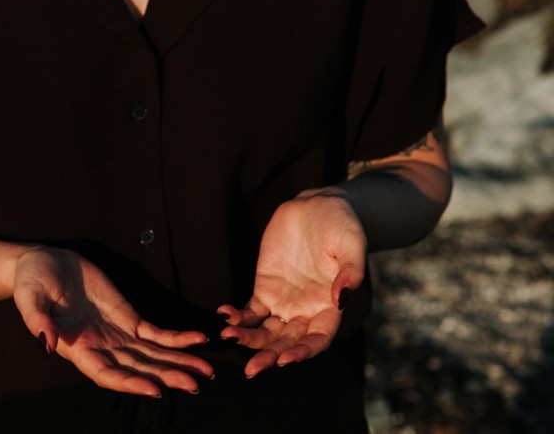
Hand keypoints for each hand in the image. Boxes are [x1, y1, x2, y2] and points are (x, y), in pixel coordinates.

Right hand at [13, 246, 213, 396]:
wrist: (42, 262)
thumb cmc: (31, 282)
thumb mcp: (30, 298)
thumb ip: (38, 321)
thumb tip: (48, 343)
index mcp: (77, 349)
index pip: (108, 374)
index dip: (131, 384)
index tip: (155, 390)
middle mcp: (101, 348)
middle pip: (139, 369)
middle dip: (167, 377)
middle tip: (196, 384)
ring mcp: (117, 334)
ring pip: (153, 356)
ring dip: (179, 363)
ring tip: (207, 370)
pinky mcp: (128, 317)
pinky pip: (156, 333)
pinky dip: (177, 338)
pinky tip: (198, 340)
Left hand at [217, 189, 365, 377]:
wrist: (318, 206)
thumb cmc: (342, 225)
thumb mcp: (351, 244)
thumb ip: (350, 270)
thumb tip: (342, 297)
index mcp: (330, 307)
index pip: (317, 339)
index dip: (302, 352)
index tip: (285, 360)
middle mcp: (307, 311)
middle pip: (287, 342)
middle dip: (270, 356)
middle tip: (252, 369)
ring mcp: (284, 302)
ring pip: (265, 331)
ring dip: (248, 340)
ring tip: (229, 337)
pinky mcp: (265, 289)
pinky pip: (250, 310)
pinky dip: (237, 317)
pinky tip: (223, 316)